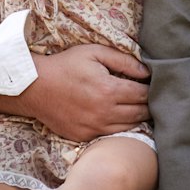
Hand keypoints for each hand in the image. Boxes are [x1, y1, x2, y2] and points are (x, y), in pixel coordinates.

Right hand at [0, 43, 150, 139]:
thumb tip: (146, 71)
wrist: (35, 87)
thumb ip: (123, 60)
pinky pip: (111, 135)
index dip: (152, 89)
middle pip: (140, 114)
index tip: (154, 84)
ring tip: (141, 108)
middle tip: (153, 97)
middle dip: (149, 105)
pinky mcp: (84, 137)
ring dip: (138, 118)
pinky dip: (120, 128)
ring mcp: (93, 128)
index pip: (144, 94)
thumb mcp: (94, 52)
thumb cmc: (66, 65)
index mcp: (109, 90)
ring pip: (128, 128)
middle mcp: (104, 113)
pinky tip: (121, 118)